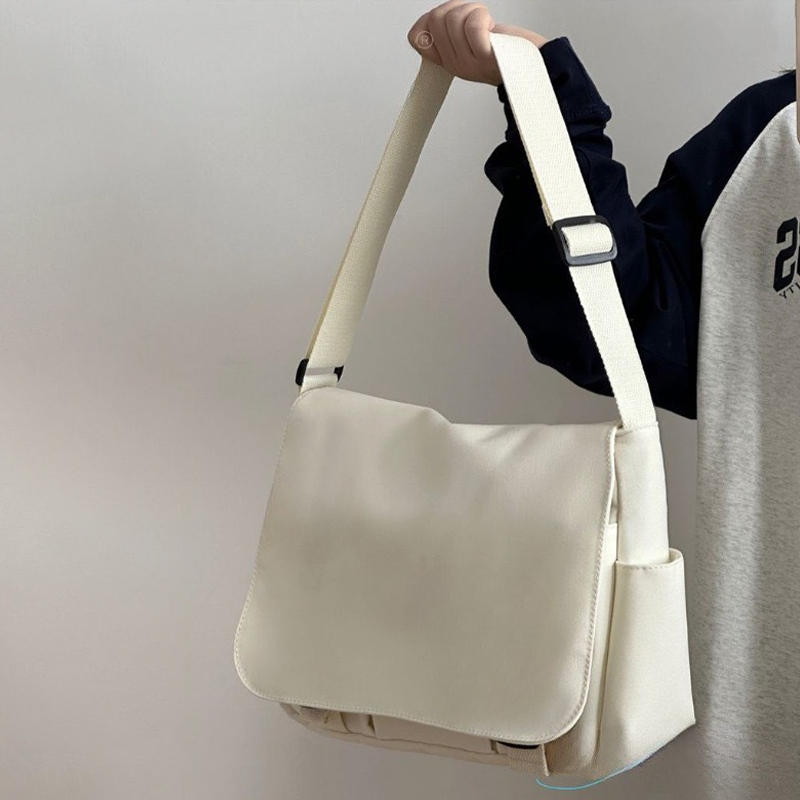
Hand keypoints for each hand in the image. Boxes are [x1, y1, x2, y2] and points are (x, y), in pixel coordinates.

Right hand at [407, 0, 549, 85]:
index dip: (430, 21)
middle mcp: (455, 63)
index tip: (454, 25)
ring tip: (485, 26)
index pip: (416, 36)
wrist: (536, 67)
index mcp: (448, 60)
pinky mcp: (486, 58)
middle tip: (474, 21)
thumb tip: (433, 18)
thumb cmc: (509, 51)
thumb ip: (451, 29)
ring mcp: (469, 63)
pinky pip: (473, 28)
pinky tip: (491, 30)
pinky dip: (482, 20)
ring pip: (453, 19)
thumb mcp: (471, 41)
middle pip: (436, 19)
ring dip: (472, 12)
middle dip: (456, 9)